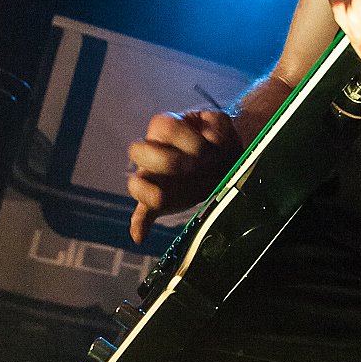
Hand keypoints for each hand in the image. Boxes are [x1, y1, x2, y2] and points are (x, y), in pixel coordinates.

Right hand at [127, 109, 239, 243]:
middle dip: (167, 161)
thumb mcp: (222, 125)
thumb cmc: (219, 140)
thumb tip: (212, 142)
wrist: (225, 159)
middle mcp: (154, 152)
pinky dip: (140, 225)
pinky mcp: (159, 202)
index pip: (163, 126)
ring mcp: (153, 178)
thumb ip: (217, 127)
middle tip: (192, 168)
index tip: (207, 150)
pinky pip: (142, 213)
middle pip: (137, 150)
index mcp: (166, 128)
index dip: (186, 138)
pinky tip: (140, 237)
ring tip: (163, 198)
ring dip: (150, 192)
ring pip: (135, 183)